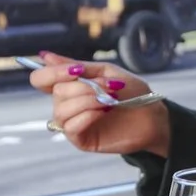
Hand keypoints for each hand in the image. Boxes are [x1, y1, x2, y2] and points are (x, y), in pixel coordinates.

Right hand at [28, 57, 165, 155]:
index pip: (41, 79)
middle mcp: (67, 105)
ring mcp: (73, 123)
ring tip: (109, 100)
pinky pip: (70, 127)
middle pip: (56, 93)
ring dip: (87, 101)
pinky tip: (104, 112)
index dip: (52, 72)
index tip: (77, 70)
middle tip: (109, 87)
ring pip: (61, 111)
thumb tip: (44, 56)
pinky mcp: (81, 140)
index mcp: (70, 86)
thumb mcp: (106, 72)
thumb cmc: (132, 92)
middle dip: (84, 87)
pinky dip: (87, 116)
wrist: (154, 116)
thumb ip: (77, 66)